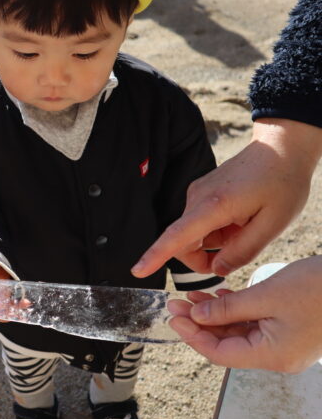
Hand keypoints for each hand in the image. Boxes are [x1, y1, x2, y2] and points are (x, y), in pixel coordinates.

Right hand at [133, 119, 321, 277]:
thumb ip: (244, 250)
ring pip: (194, 233)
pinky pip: (200, 222)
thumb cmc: (282, 182)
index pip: (177, 236)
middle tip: (235, 258)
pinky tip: (240, 221)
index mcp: (215, 205)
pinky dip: (216, 231)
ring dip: (215, 242)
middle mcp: (198, 198)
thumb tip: (218, 269)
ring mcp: (197, 193)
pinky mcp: (201, 192)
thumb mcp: (274, 223)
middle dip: (202, 258)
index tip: (137, 271)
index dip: (155, 255)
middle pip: (183, 242)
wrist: (281, 148)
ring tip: (246, 230)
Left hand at [168, 257, 321, 372]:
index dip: (193, 336)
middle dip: (199, 323)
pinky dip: (233, 311)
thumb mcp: (265, 295)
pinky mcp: (288, 331)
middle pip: (226, 343)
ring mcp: (284, 344)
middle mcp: (277, 355)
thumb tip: (197, 317)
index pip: (220, 353)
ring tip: (191, 297)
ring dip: (213, 315)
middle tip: (175, 303)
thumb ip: (228, 309)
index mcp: (272, 355)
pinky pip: (253, 325)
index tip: (174, 317)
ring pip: (238, 332)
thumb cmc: (319, 287)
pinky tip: (217, 296)